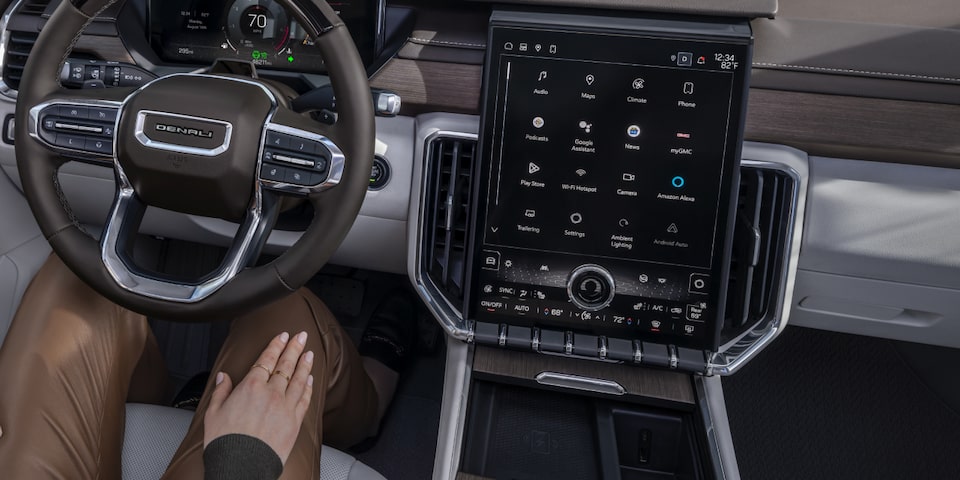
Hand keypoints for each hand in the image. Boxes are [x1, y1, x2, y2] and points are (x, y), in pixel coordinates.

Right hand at [203, 331, 314, 464]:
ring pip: (299, 379)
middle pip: (286, 365)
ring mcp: (285, 406)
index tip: (283, 336)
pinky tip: (310, 379)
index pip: (267, 360)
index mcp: (251, 387)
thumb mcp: (214, 412)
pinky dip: (308, 387)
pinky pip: (304, 399)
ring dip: (305, 364)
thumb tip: (223, 377)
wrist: (241, 465)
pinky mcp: (294, 421)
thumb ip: (221, 391)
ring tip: (309, 353)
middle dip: (294, 348)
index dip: (276, 345)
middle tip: (302, 336)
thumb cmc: (225, 441)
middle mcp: (271, 393)